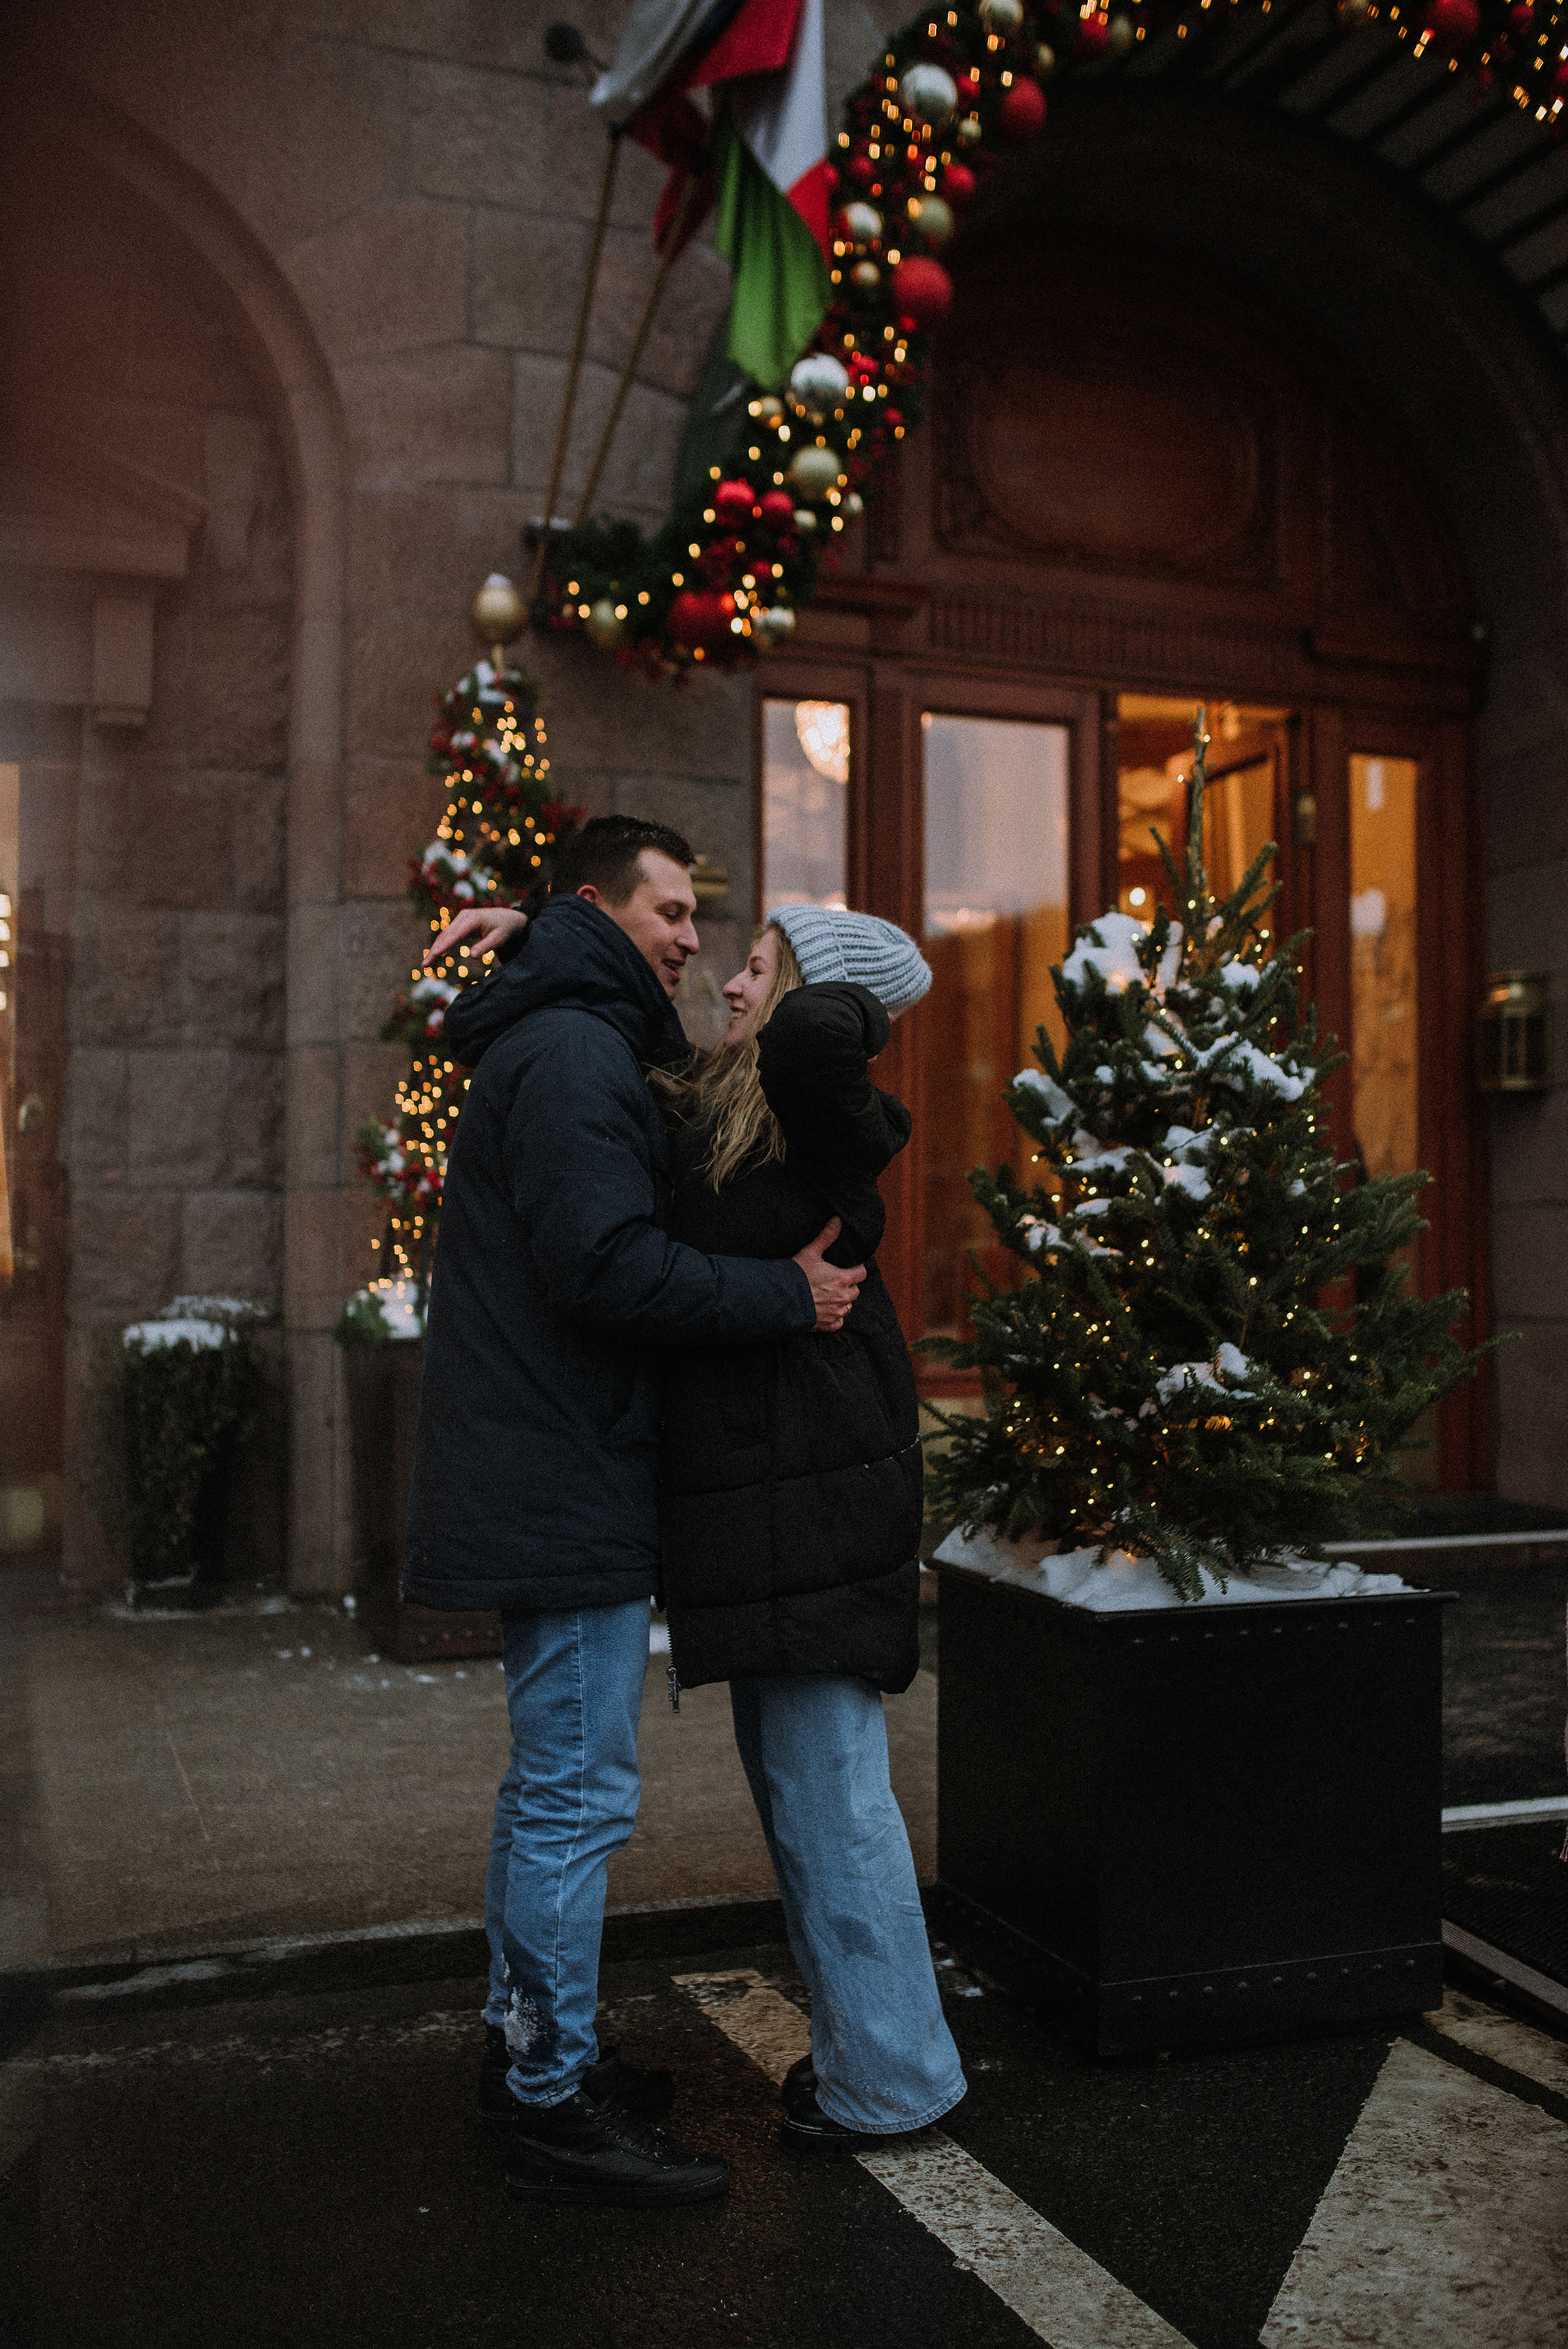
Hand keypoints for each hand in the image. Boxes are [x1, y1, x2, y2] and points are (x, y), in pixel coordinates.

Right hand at [423, 905, 528, 967]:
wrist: (507, 918)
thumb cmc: (504, 929)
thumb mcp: (499, 939)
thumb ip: (486, 946)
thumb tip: (472, 956)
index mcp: (473, 919)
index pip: (456, 933)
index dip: (444, 944)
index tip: (435, 954)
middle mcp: (464, 917)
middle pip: (446, 935)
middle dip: (434, 950)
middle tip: (425, 965)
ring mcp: (460, 919)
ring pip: (444, 936)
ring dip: (435, 950)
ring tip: (426, 966)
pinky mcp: (459, 925)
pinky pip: (447, 936)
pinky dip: (441, 947)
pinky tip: (435, 959)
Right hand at [792, 1217, 865, 1332]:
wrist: (782, 1299)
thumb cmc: (797, 1275)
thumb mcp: (811, 1252)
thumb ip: (826, 1236)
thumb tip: (838, 1220)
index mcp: (843, 1278)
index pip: (862, 1273)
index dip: (857, 1269)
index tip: (850, 1267)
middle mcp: (843, 1297)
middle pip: (855, 1290)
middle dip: (849, 1285)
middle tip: (835, 1280)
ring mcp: (836, 1312)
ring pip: (848, 1306)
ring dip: (842, 1301)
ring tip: (830, 1294)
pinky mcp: (827, 1324)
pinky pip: (839, 1322)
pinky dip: (835, 1317)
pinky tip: (827, 1310)